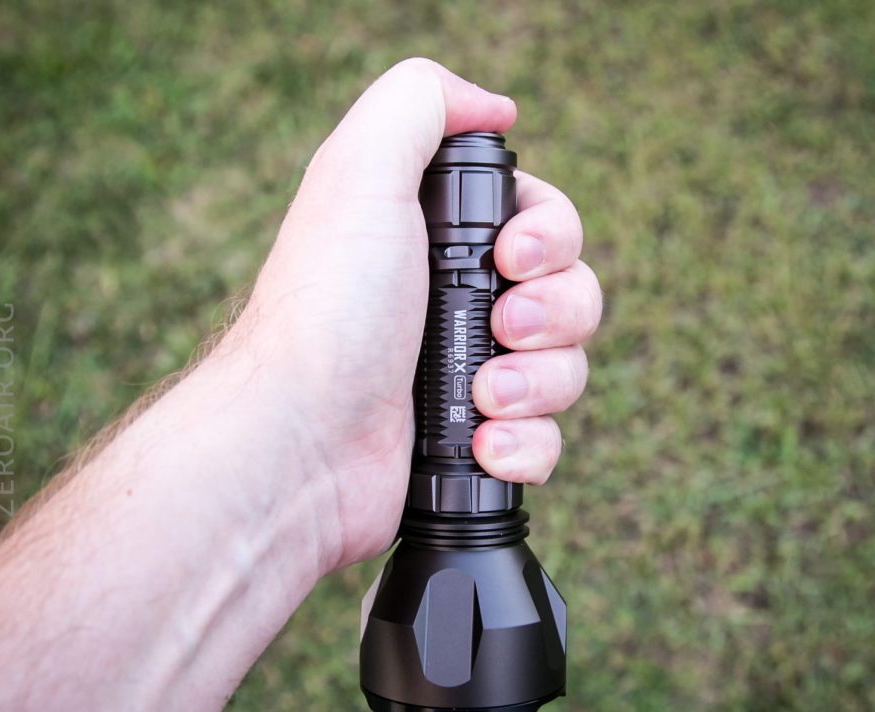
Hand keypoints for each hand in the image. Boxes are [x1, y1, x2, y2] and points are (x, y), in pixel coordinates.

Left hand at [232, 59, 600, 569]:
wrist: (301, 442)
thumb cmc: (328, 310)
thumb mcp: (360, 171)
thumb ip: (420, 102)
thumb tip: (495, 107)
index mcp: (440, 240)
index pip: (546, 223)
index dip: (550, 237)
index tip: (511, 256)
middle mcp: (458, 303)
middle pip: (573, 293)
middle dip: (552, 313)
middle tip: (502, 327)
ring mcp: (469, 375)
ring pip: (568, 369)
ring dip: (538, 382)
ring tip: (483, 396)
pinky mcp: (476, 442)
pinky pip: (547, 441)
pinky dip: (527, 446)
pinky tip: (484, 445)